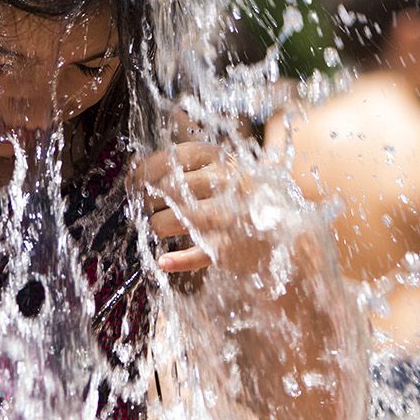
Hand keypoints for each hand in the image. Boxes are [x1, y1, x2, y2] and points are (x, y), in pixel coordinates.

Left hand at [136, 141, 245, 273]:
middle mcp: (224, 184)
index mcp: (221, 159)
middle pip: (169, 189)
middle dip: (149, 200)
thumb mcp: (225, 167)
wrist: (287, 233)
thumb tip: (134, 166)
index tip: (133, 180)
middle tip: (146, 206)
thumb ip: (187, 162)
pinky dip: (176, 261)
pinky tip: (164, 261)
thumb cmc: (244, 195)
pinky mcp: (227, 248)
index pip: (172, 158)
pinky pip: (193, 256)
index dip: (146, 169)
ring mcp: (227, 216)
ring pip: (173, 220)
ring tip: (160, 226)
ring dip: (158, 225)